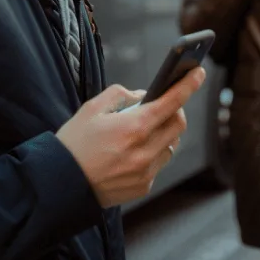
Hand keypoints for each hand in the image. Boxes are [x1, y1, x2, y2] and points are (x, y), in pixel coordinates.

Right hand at [55, 66, 205, 206]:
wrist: (60, 185)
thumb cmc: (75, 143)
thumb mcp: (92, 108)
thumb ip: (121, 95)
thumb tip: (143, 95)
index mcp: (134, 127)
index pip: (172, 101)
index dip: (188, 85)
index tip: (199, 72)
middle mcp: (145, 150)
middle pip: (178, 124)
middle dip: (175, 109)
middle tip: (161, 104)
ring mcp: (146, 171)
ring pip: (171, 144)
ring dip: (163, 132)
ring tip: (142, 128)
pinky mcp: (143, 187)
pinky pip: (158, 163)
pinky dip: (153, 152)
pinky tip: (132, 150)